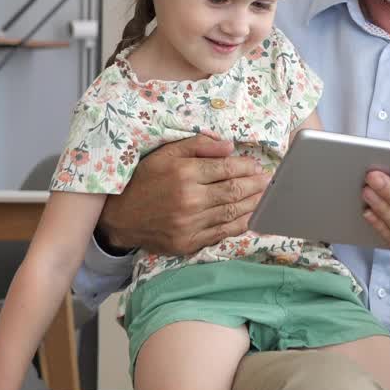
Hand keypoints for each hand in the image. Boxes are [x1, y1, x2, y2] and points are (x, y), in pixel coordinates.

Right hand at [97, 133, 268, 255]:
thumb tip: (229, 146)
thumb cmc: (144, 180)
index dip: (247, 167)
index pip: (226, 169)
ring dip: (253, 204)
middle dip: (256, 185)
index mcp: (184, 173)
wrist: (120, 217)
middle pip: (234, 191)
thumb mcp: (165, 154)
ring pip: (231, 213)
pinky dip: (239, 225)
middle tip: (269, 181)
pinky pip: (221, 233)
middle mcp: (189, 199)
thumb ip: (198, 146)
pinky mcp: (188, 243)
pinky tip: (250, 217)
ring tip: (266, 197)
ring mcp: (190, 224)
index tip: (257, 166)